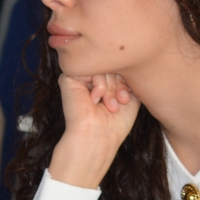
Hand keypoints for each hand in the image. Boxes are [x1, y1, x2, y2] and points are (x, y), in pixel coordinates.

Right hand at [48, 73, 140, 188]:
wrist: (98, 137)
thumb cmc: (113, 125)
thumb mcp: (130, 98)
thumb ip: (128, 78)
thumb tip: (127, 61)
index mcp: (102, 84)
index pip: (117, 68)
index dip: (125, 81)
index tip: (126, 100)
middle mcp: (90, 80)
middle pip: (110, 65)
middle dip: (118, 84)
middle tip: (118, 103)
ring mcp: (79, 78)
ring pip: (102, 67)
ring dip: (111, 87)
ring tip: (108, 105)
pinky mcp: (68, 78)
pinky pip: (90, 68)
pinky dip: (99, 85)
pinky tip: (94, 100)